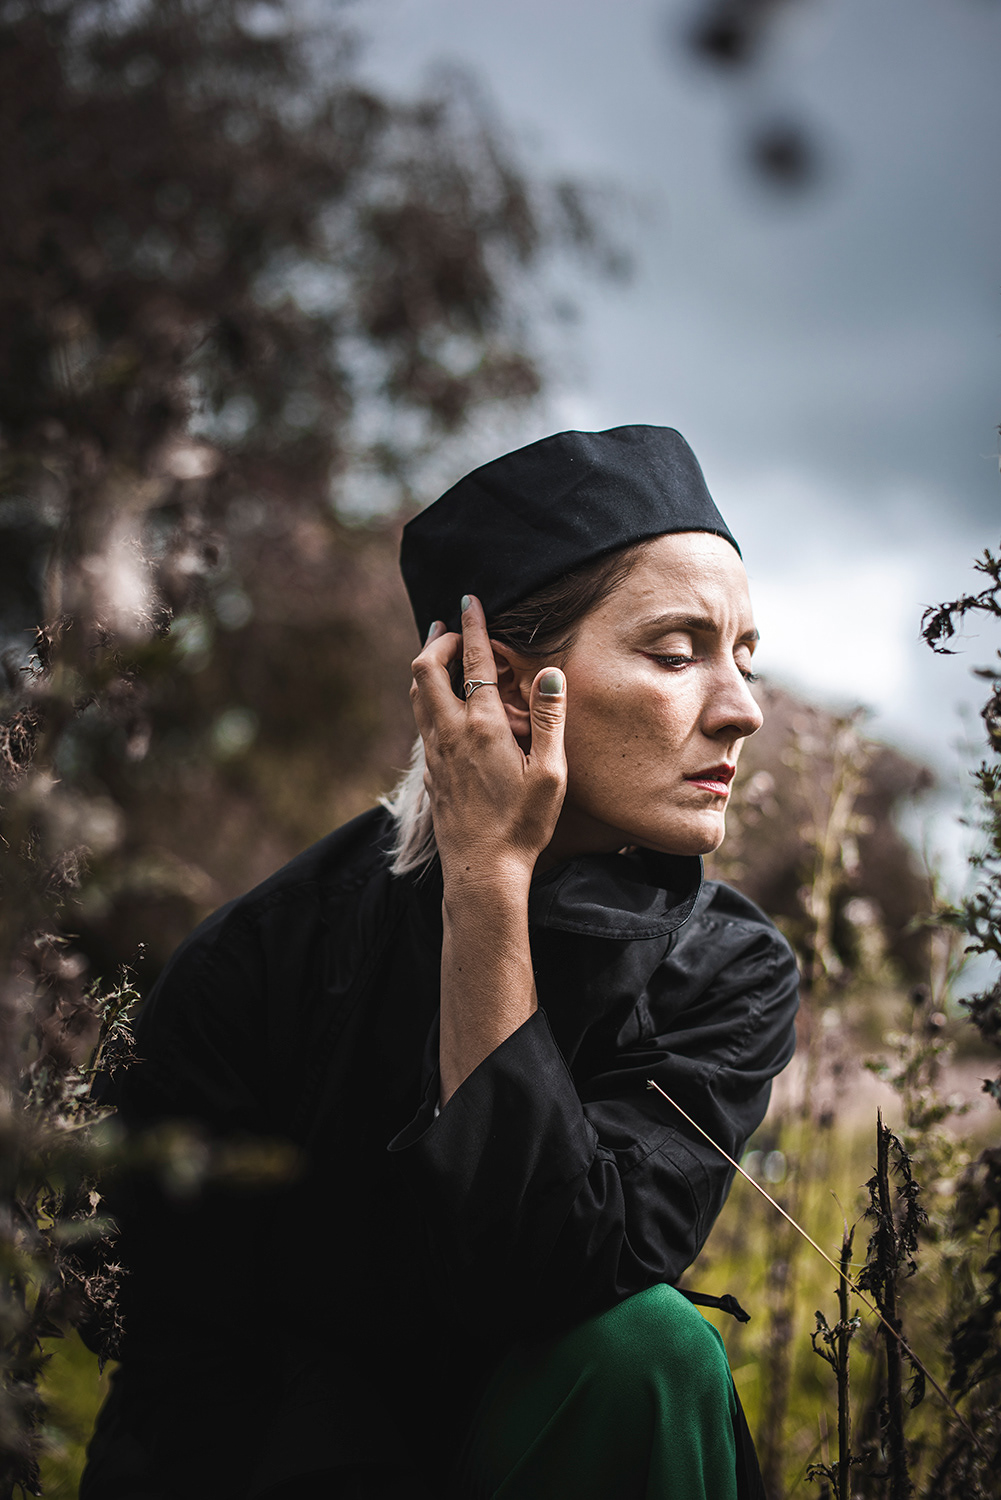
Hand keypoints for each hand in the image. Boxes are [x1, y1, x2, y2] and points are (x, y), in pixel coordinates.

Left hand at [410, 594, 567, 891]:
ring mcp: (436, 754)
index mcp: (481, 727)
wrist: (482, 870)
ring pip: (417, 695)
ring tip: (439, 653)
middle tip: (449, 626)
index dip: (471, 627)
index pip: (471, 662)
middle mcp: (450, 734)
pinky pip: (422, 721)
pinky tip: (441, 704)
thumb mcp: (550, 773)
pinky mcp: (431, 773)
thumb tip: (551, 674)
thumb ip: (549, 719)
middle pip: (425, 671)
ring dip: (427, 667)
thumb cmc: (522, 824)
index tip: (470, 601)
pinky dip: (428, 697)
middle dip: (436, 642)